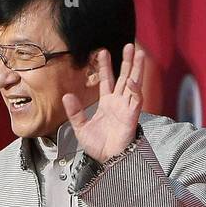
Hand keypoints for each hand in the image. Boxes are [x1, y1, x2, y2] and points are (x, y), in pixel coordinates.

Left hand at [62, 43, 145, 162]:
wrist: (108, 161)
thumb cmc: (98, 147)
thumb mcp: (80, 128)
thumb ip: (75, 112)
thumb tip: (66, 95)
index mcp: (107, 104)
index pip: (107, 80)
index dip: (106, 66)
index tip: (102, 51)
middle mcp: (119, 103)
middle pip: (125, 77)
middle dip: (127, 61)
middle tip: (130, 45)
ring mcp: (127, 108)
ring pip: (134, 83)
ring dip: (136, 69)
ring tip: (139, 53)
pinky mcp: (132, 116)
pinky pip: (136, 100)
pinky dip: (134, 90)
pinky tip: (130, 80)